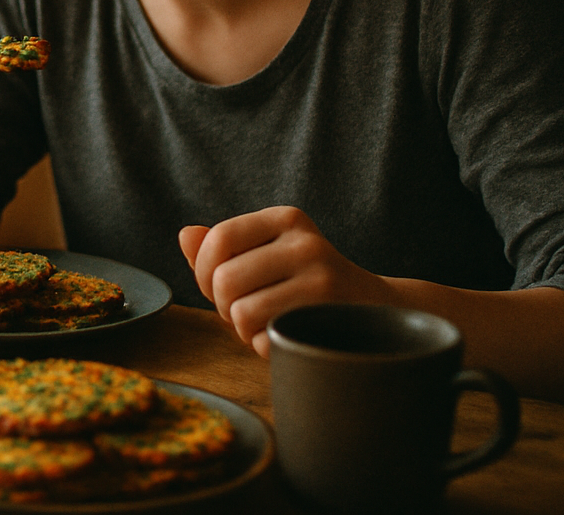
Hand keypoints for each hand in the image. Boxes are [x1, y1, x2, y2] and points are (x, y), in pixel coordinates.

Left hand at [179, 206, 393, 356]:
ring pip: (240, 311)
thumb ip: (221, 247)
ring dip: (243, 328)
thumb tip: (185, 235)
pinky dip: (263, 345)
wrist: (378, 313)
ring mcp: (321, 278)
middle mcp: (305, 242)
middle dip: (223, 305)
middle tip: (245, 310)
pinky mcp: (327, 316)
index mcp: (285, 218)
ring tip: (266, 322)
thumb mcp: (265, 255)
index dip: (203, 271)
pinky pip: (264, 338)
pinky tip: (285, 335)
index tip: (218, 286)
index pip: (218, 239)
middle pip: (223, 279)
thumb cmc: (306, 286)